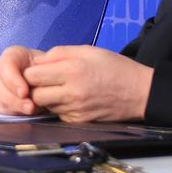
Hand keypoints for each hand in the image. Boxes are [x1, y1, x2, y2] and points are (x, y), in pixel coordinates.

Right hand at [0, 45, 42, 115]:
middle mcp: (0, 69)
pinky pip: (2, 108)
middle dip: (15, 98)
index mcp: (11, 55)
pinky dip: (13, 111)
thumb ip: (43, 69)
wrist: (44, 76)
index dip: (14, 81)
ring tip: (30, 111)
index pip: (7, 68)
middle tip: (30, 106)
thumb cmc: (46, 67)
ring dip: (15, 106)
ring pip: (0, 98)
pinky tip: (25, 113)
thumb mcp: (46, 63)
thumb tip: (42, 83)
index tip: (24, 92)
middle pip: (0, 85)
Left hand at [22, 45, 152, 122]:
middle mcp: (71, 93)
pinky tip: (71, 99)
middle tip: (45, 81)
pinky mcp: (79, 122)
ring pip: (45, 106)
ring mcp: (75, 110)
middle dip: (35, 88)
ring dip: (47, 98)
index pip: (32, 76)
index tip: (38, 70)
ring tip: (60, 89)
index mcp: (72, 70)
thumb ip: (59, 53)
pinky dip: (59, 108)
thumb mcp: (87, 50)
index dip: (31, 72)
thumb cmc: (114, 67)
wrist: (139, 92)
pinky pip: (58, 115)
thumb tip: (37, 61)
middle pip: (35, 94)